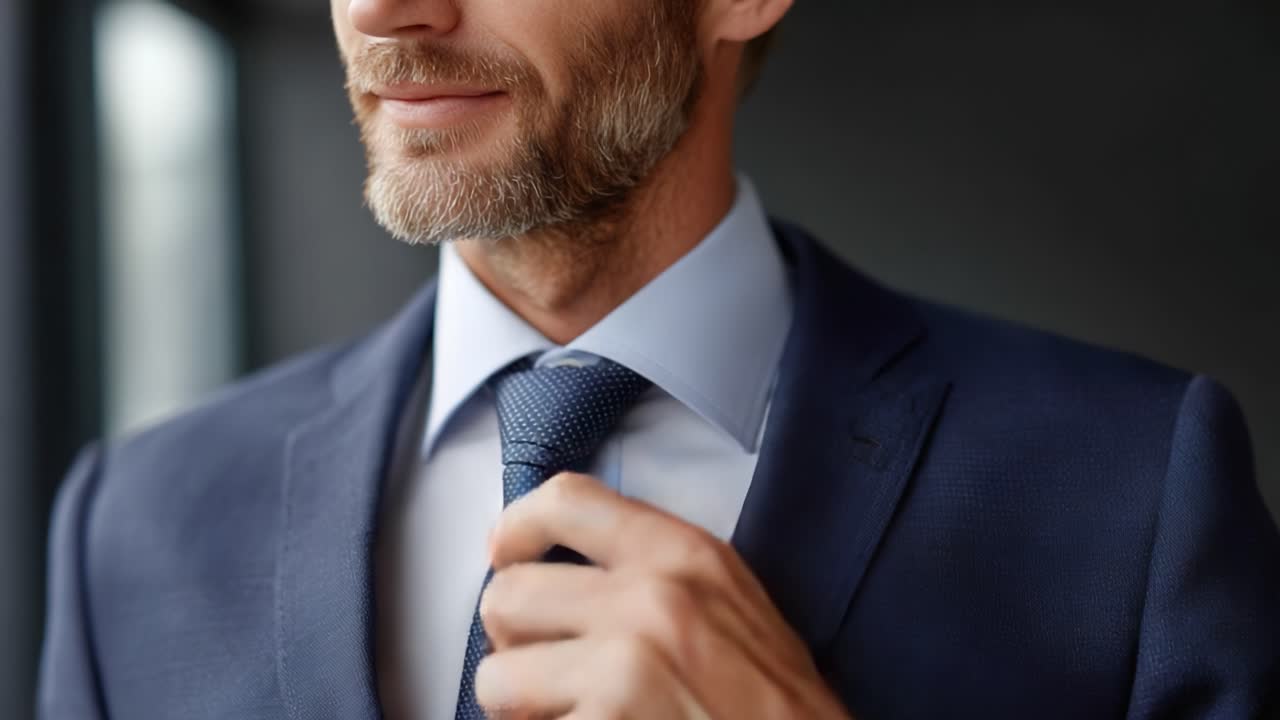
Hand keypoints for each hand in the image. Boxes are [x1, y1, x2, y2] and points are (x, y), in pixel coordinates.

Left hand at [474, 472, 852, 718]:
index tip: (504, 552)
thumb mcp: (730, 602)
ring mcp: (624, 669)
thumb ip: (656, 571)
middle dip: (512, 642)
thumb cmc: (776, 703)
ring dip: (521, 708)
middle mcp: (649, 601)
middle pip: (508, 595)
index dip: (515, 526)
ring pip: (496, 678)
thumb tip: (569, 569)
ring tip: (569, 714)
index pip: (564, 501)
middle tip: (541, 668)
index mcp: (682, 556)